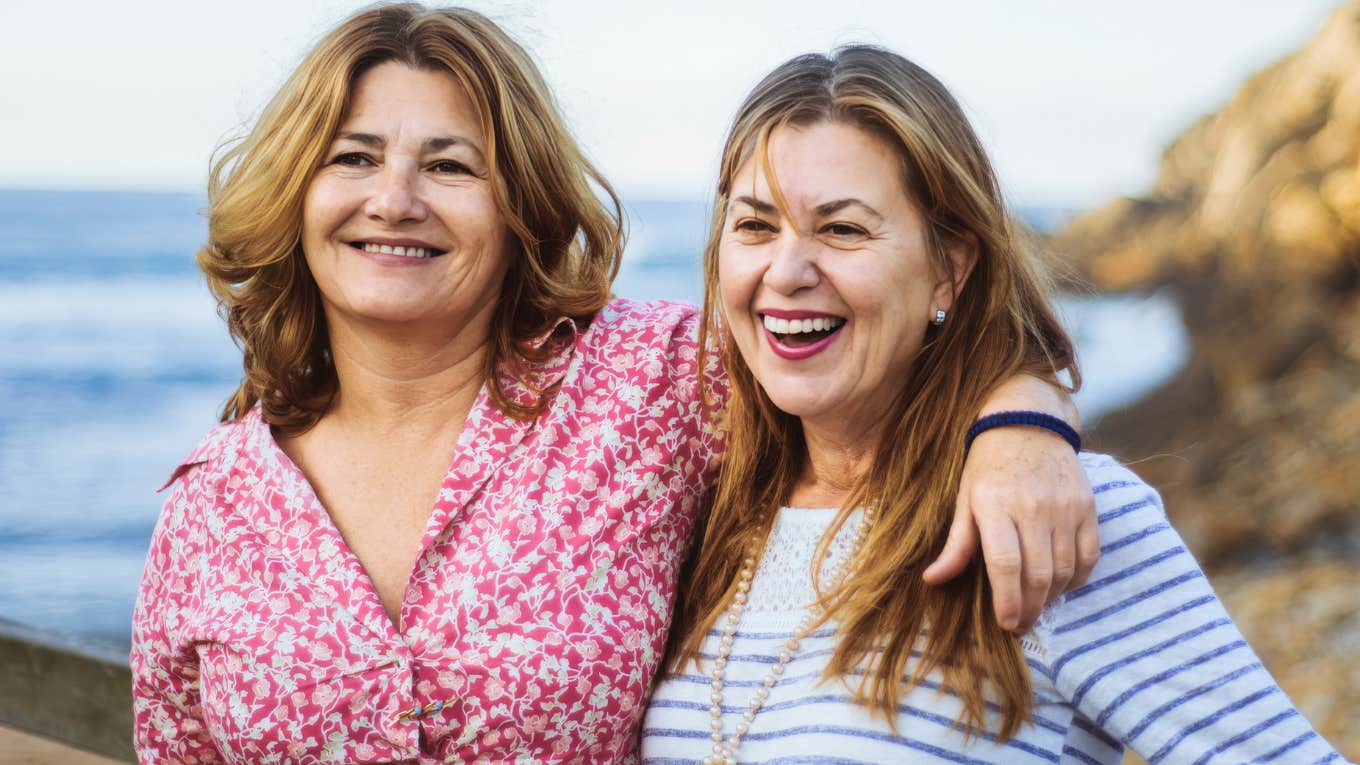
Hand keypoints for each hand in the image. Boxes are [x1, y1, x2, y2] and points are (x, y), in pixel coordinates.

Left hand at [923, 425, 1097, 632]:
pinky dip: (1077, 578)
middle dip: (1030, 609)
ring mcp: (1064, 507)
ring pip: (1064, 570)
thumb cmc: (988, 466)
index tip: (1006, 623)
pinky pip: (1089, 556)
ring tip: (1037, 605)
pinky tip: (1061, 585)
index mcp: (995, 506)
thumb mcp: (965, 499)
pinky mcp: (1087, 507)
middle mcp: (1033, 507)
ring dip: (1052, 597)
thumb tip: (932, 580)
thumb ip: (956, 544)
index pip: (1005, 565)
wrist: (1027, 424)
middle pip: (1037, 575)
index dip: (1007, 601)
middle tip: (1021, 624)